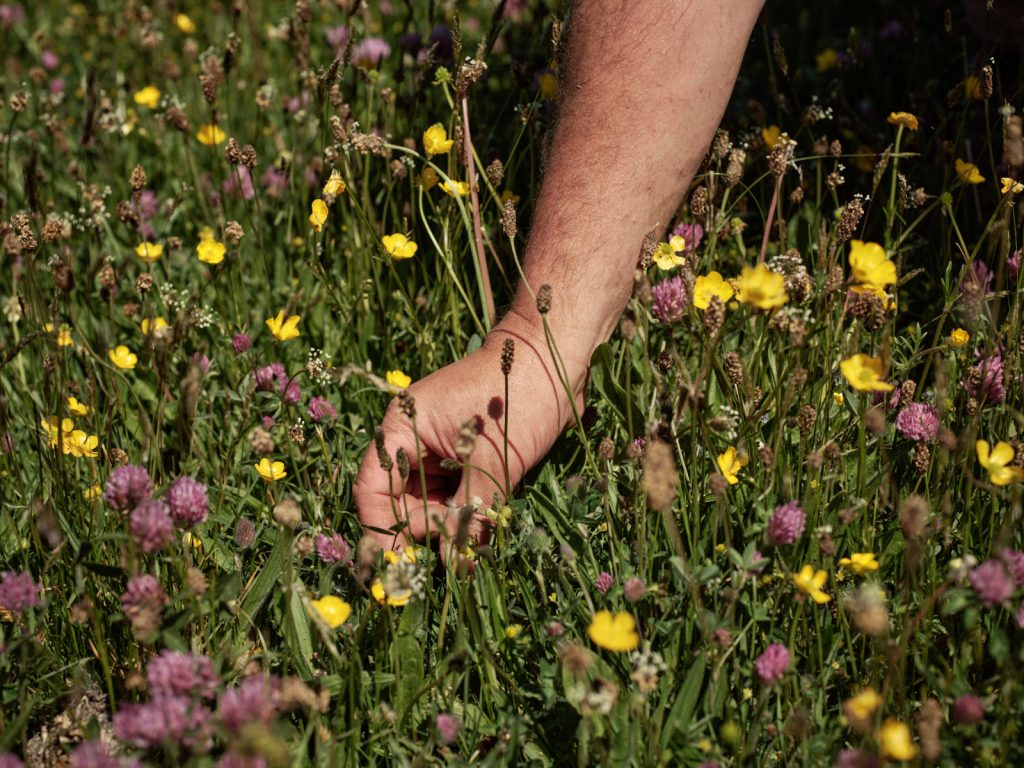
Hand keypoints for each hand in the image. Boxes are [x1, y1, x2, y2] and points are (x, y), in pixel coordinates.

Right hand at [354, 309, 585, 557]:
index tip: (399, 569)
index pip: (372, 489)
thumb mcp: (493, 459)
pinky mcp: (471, 457)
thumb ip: (469, 514)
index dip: (382, 530)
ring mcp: (443, 449)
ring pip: (433, 503)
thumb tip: (456, 567)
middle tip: (456, 557)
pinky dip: (470, 514)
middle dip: (424, 533)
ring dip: (451, 527)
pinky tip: (487, 531)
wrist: (559, 356)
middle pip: (401, 502)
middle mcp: (416, 440)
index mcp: (403, 428)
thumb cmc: (519, 396)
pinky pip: (458, 495)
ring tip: (475, 548)